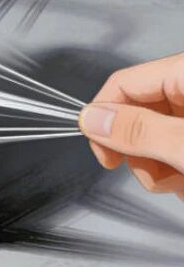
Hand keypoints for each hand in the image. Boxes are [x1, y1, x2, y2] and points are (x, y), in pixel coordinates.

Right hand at [79, 53, 183, 196]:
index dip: (104, 119)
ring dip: (161, 170)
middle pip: (137, 113)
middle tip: (156, 174)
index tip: (103, 153)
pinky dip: (178, 171)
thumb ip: (139, 131)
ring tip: (182, 183)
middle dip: (140, 154)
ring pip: (155, 136)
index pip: (123, 83)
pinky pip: (175, 148)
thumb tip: (91, 120)